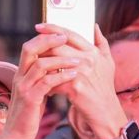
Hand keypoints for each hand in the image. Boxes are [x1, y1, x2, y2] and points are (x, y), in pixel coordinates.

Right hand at [0, 33, 77, 138]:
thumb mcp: (34, 91)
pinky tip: (74, 75)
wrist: (17, 136)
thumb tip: (56, 65)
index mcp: (21, 73)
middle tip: (66, 38)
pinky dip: (61, 77)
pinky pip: (46, 83)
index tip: (61, 33)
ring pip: (40, 64)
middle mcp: (19, 77)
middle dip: (49, 40)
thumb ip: (41, 77)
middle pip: (30, 49)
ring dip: (61, 59)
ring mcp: (23, 88)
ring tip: (78, 60)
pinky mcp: (30, 100)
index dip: (43, 37)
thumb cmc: (29, 114)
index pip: (29, 47)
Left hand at [37, 22, 125, 138]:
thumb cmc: (105, 86)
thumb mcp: (108, 62)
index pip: (70, 34)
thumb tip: (94, 26)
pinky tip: (46, 90)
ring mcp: (81, 73)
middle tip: (31, 48)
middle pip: (58, 45)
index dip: (53, 28)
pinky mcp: (75, 87)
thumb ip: (101, 43)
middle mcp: (88, 59)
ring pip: (53, 62)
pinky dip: (48, 85)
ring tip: (35, 69)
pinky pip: (54, 81)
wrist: (106, 111)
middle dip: (42, 45)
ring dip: (42, 65)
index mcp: (93, 52)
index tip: (39, 26)